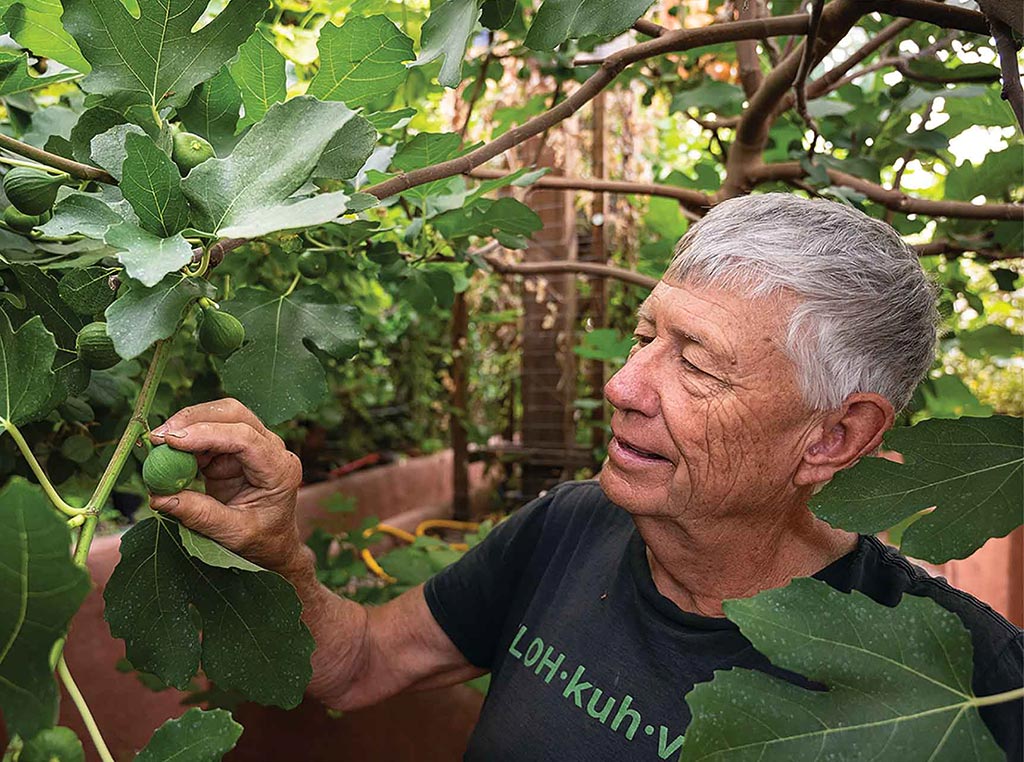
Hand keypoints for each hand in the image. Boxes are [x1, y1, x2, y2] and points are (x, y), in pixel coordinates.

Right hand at [147, 398, 306, 574]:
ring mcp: (254, 444)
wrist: (272, 543)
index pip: (245, 438)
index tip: (172, 440)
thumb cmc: (261, 540)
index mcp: (280, 470)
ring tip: (158, 448)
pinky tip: (169, 455)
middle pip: (234, 414)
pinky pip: (207, 434)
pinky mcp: (235, 448)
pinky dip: (186, 441)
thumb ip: (199, 514)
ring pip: (219, 417)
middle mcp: (272, 449)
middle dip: (193, 419)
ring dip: (186, 428)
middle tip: (158, 436)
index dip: (207, 433)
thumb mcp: (233, 534)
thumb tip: (158, 496)